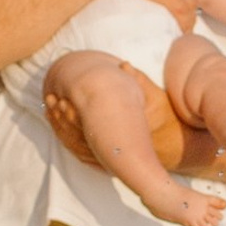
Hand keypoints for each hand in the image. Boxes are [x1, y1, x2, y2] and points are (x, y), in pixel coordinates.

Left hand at [43, 66, 179, 170]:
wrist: (176, 145)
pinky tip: (61, 126)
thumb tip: (124, 65)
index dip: (70, 111)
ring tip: (50, 110)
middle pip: (78, 136)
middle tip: (48, 100)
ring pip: (78, 146)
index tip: (59, 97)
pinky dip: (69, 139)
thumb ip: (139, 81)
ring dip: (61, 129)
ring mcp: (113, 156)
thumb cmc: (166, 117)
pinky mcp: (110, 160)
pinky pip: (83, 152)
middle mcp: (115, 147)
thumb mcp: (155, 97)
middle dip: (61, 118)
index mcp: (121, 132)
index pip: (88, 124)